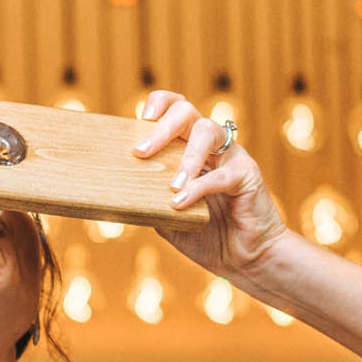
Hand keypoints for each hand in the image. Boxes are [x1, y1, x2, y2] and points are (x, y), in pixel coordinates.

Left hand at [133, 90, 285, 281]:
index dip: (160, 103)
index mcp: (188, 147)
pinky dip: (199, 188)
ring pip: (207, 132)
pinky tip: (181, 202)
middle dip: (161, 128)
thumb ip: (148, 202)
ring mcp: (231, 155)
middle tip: (141, 152)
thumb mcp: (166, 218)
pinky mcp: (248, 174)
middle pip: (187, 112)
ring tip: (171, 185)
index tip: (142, 117)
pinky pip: (222, 174)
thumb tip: (113, 197)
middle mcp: (210, 145)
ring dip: (185, 157)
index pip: (175, 109)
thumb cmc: (204, 234)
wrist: (243, 257)